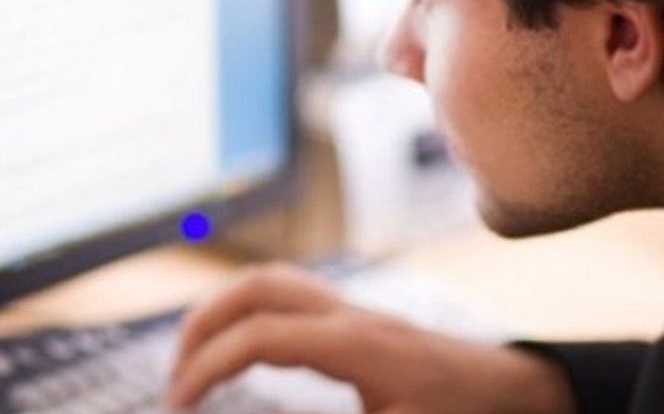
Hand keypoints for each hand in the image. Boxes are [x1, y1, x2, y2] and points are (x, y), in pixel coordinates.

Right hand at [167, 264, 574, 413]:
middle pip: (254, 289)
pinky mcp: (348, 311)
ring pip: (266, 280)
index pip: (260, 337)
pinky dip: (244, 307)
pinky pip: (283, 290)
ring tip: (193, 355)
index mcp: (357, 346)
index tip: (178, 404)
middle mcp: (346, 314)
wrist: (505, 390)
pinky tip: (235, 340)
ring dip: (219, 309)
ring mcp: (348, 306)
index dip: (209, 367)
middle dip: (201, 325)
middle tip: (176, 376)